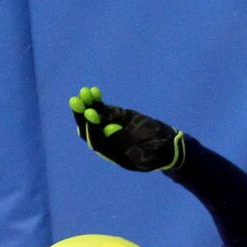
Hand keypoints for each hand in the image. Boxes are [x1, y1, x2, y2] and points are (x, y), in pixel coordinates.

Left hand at [68, 85, 185, 171]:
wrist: (170, 144)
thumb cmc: (164, 151)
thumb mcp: (151, 150)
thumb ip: (130, 141)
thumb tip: (110, 130)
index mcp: (116, 155)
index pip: (98, 142)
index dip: (92, 128)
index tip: (90, 114)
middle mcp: (109, 142)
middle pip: (90, 130)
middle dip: (82, 116)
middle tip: (76, 102)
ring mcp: (111, 129)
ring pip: (93, 118)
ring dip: (87, 105)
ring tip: (84, 92)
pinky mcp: (115, 118)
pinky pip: (102, 110)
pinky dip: (96, 101)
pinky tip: (92, 91)